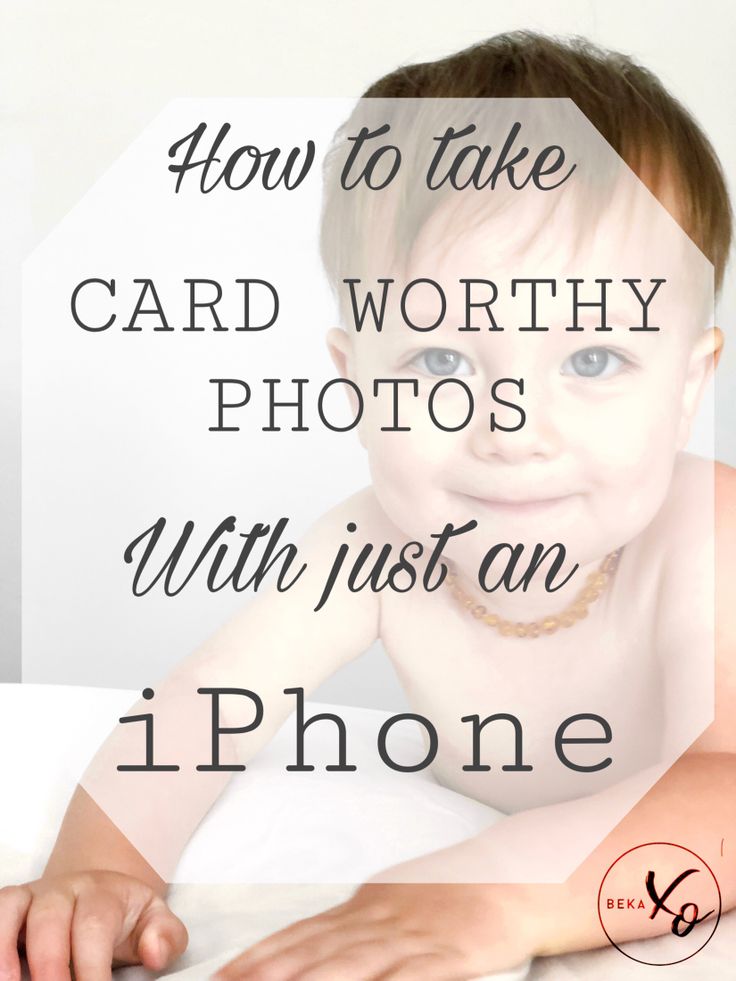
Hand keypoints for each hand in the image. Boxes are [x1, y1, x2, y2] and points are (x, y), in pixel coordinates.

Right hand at [0, 870, 187, 980]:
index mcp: (103, 893)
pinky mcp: (11, 907)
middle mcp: (64, 889)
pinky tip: (1, 973)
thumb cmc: (126, 918)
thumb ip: (165, 937)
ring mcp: (33, 896)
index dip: (92, 968)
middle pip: (51, 920)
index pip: (95, 927)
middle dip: (50, 965)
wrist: (100, 892)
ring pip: (13, 908)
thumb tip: (154, 953)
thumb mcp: (154, 923)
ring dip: (6, 950)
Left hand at [213, 881, 536, 979]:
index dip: (260, 956)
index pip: (301, 934)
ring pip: (353, 964)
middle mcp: (381, 920)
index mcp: (365, 908)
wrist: (511, 877)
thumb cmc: (448, 894)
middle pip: (316, 950)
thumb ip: (352, 926)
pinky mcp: (449, 957)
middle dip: (269, 973)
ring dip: (311, 980)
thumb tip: (307, 947)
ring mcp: (413, 938)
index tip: (223, 975)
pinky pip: (413, 978)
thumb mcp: (392, 901)